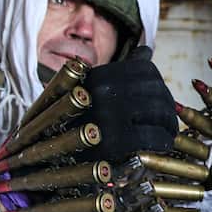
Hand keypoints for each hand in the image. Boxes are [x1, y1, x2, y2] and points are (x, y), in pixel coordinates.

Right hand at [82, 46, 177, 160]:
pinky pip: (153, 135)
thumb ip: (120, 71)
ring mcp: (108, 114)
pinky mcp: (114, 142)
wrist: (43, 161)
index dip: (159, 84)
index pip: (144, 68)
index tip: (160, 98)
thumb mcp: (88, 93)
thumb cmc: (71, 126)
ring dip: (169, 124)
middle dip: (167, 106)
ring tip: (167, 134)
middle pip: (156, 89)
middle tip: (168, 121)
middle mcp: (102, 90)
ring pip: (159, 110)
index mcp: (96, 76)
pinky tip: (161, 145)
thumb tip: (146, 50)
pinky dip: (163, 140)